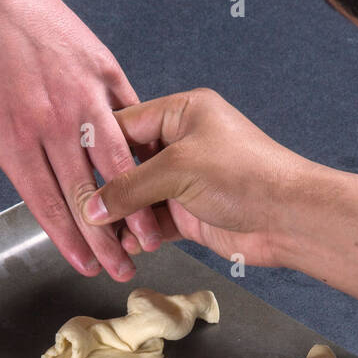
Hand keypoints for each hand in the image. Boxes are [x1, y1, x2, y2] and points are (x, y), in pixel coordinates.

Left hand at [0, 0, 163, 279]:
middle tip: (121, 271)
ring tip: (150, 235)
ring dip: (136, 203)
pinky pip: (130, 117)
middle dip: (106, 240)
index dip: (68, 240)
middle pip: (86, 195)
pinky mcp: (102, 69)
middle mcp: (50, 122)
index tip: (84, 266)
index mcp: (12, 137)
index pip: (46, 202)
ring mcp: (81, 95)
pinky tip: (156, 175)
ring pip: (116, 163)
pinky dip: (143, 149)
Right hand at [78, 87, 310, 266]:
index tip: (68, 166)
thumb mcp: (179, 169)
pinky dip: (137, 234)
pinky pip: (152, 222)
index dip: (97, 147)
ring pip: (138, 197)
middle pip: (127, 164)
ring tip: (98, 233)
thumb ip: (130, 187)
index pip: (124, 125)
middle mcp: (182, 142)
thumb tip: (92, 205)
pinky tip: (123, 245)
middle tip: (80, 207)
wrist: (288, 218)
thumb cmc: (246, 175)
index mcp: (182, 112)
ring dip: (120, 217)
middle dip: (106, 189)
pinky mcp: (189, 212)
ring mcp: (186, 179)